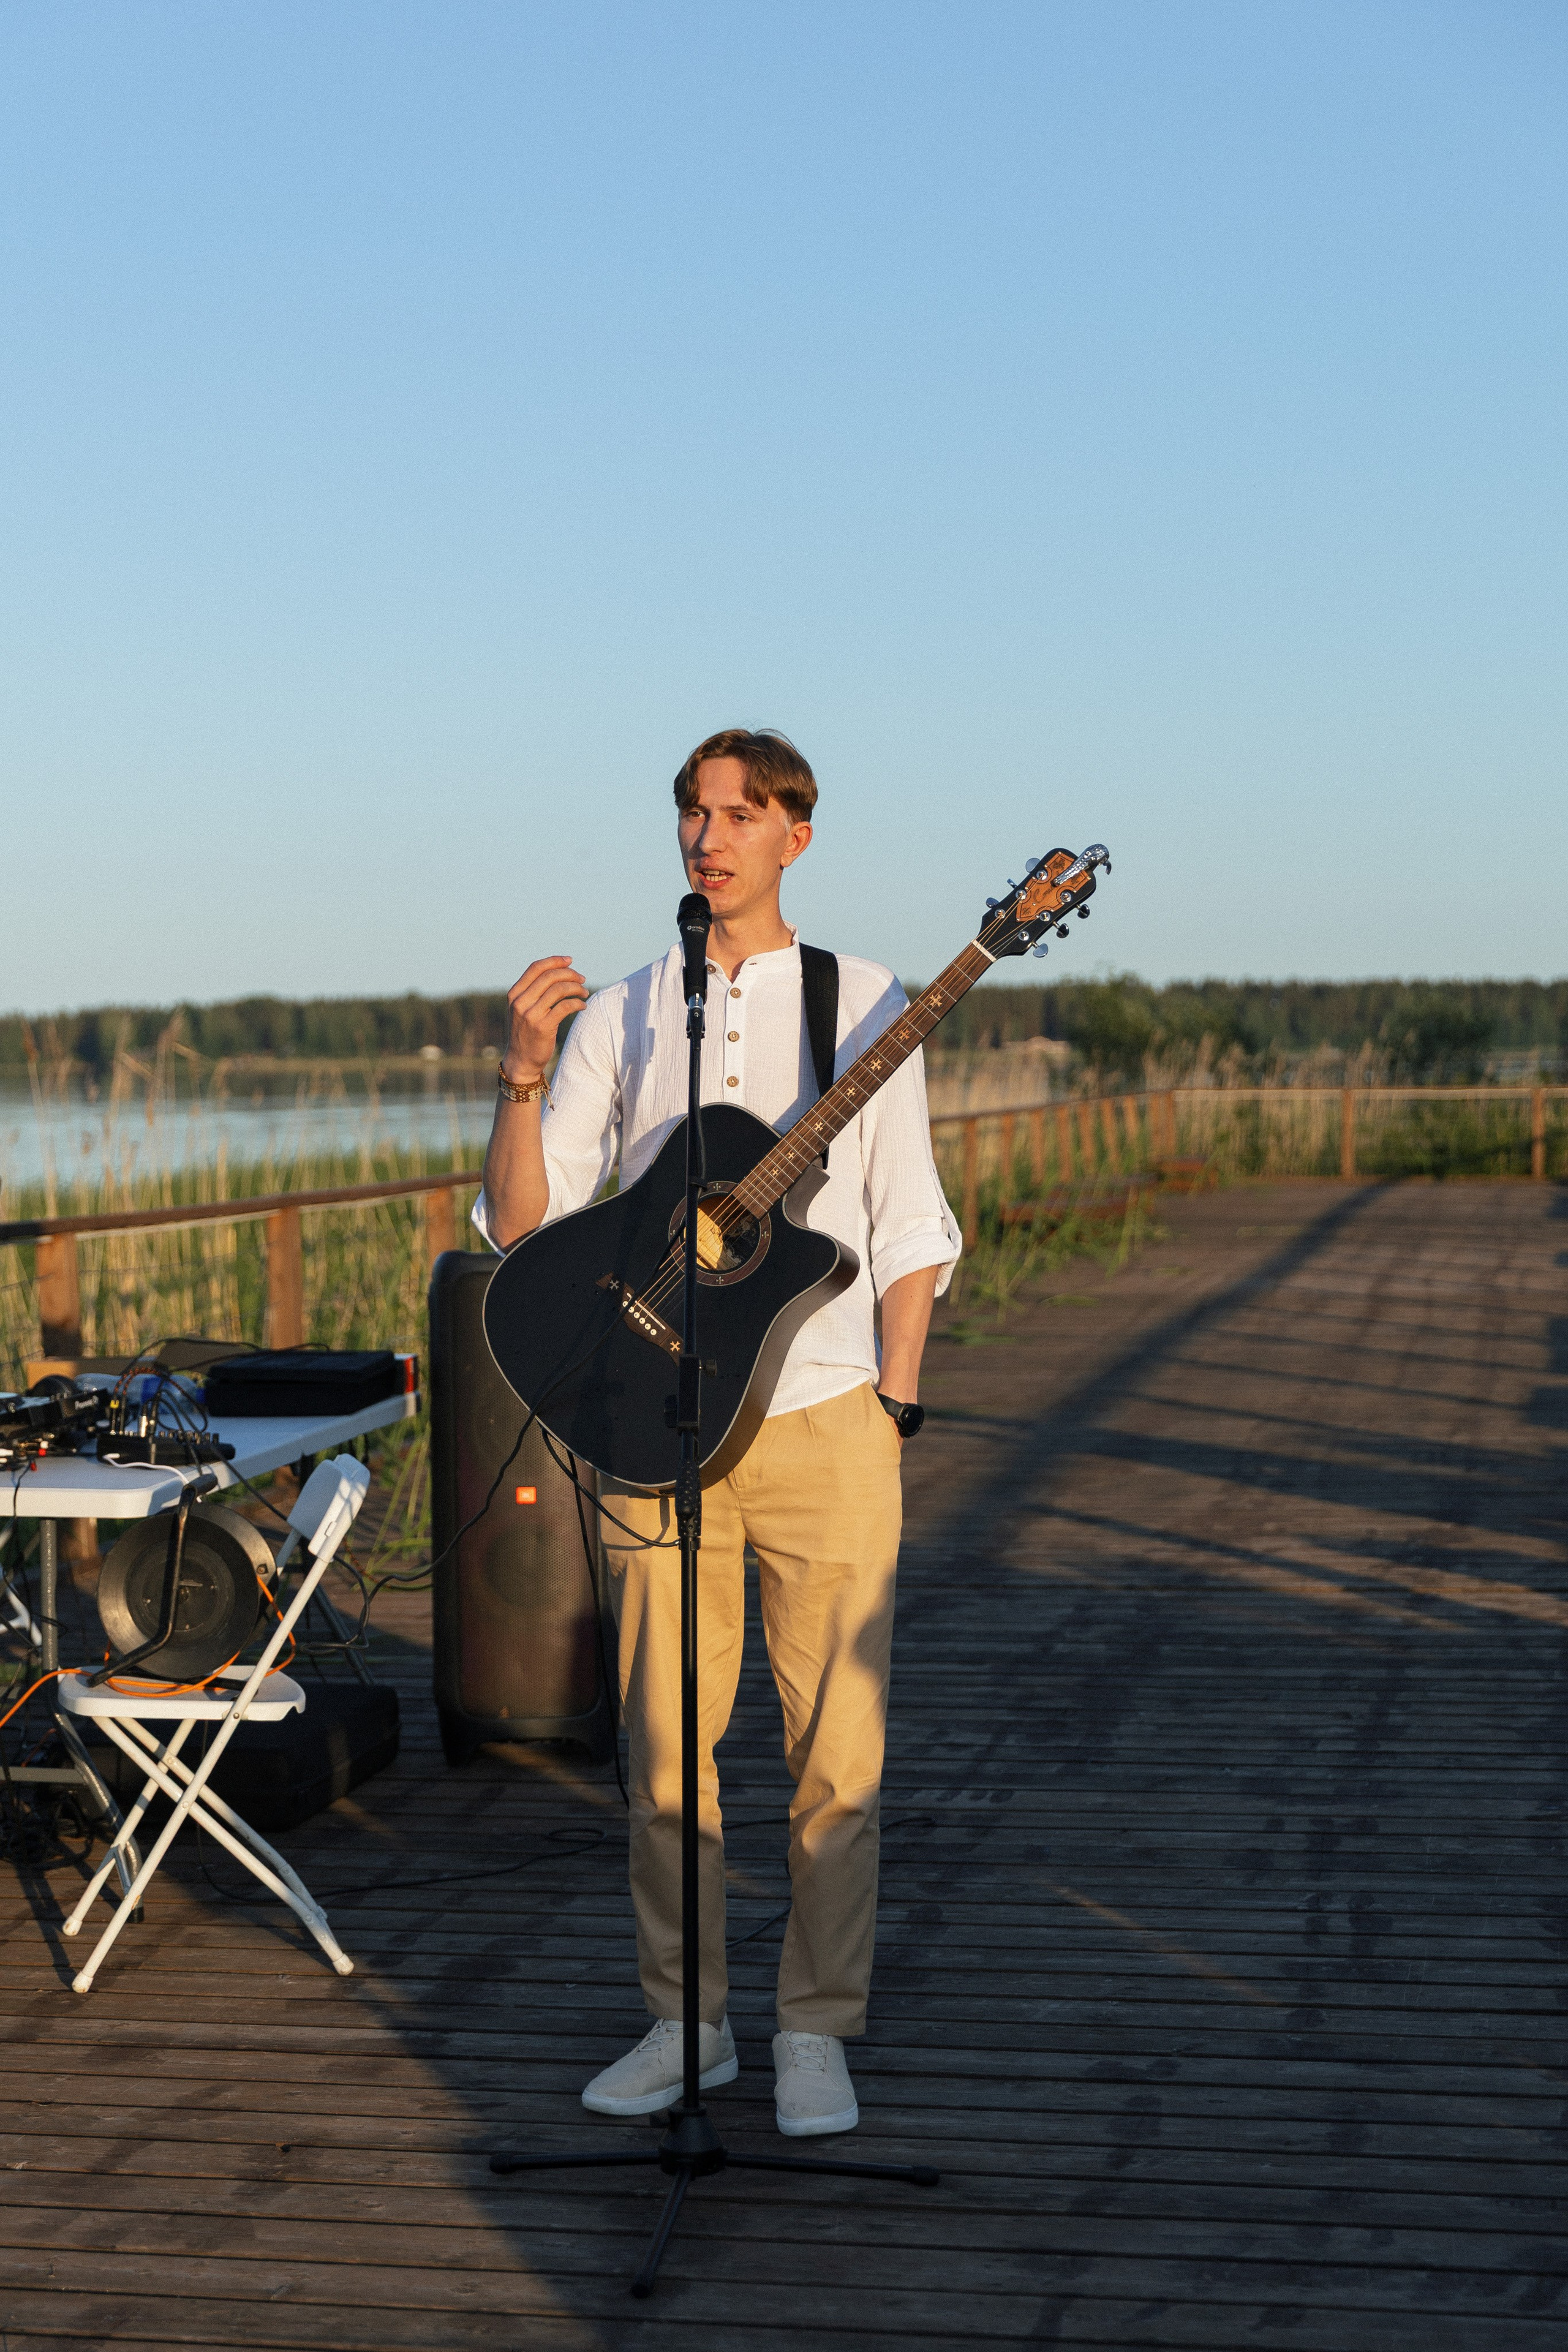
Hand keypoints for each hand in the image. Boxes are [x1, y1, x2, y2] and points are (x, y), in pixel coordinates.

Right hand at [502, 956, 589, 1084]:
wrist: (520, 1060)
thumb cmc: (526, 1032)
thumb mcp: (522, 1009)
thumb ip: (533, 991)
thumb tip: (559, 971)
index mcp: (514, 994)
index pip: (535, 968)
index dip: (555, 961)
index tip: (570, 961)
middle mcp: (520, 1002)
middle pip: (549, 977)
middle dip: (570, 974)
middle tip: (582, 979)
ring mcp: (530, 1015)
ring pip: (559, 990)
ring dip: (576, 988)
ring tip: (584, 992)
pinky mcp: (543, 1027)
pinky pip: (565, 1007)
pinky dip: (577, 1003)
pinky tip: (583, 1006)